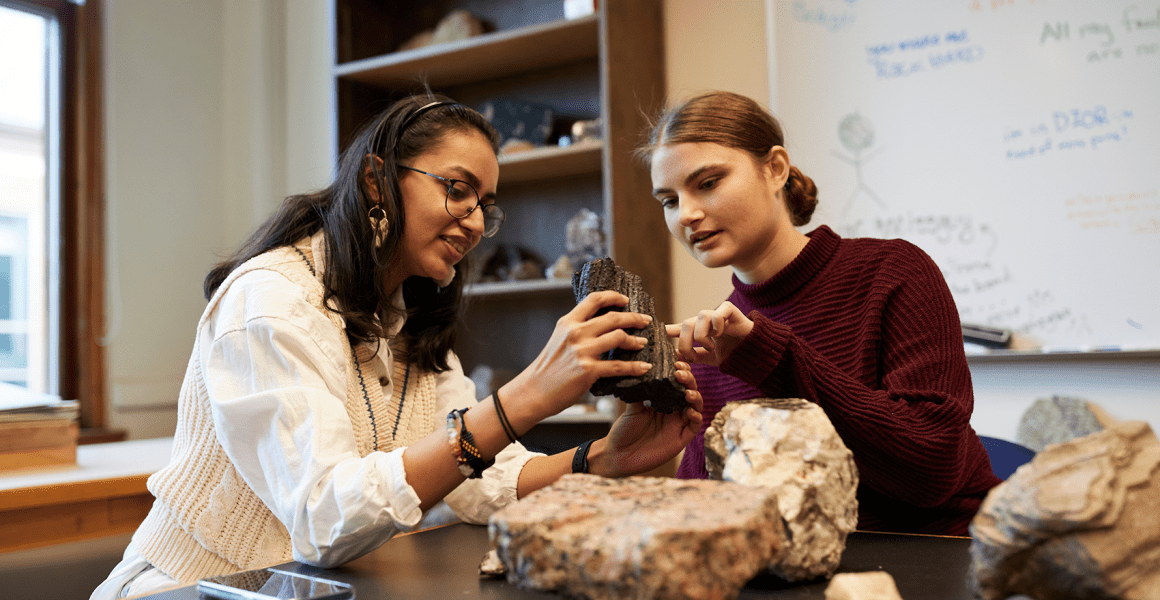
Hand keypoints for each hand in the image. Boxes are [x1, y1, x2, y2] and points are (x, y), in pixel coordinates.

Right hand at [507, 290, 653, 419]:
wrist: (532, 392)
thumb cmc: (547, 369)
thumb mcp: (559, 340)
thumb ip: (577, 330)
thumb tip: (600, 325)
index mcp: (568, 322)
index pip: (594, 299)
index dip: (614, 296)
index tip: (626, 300)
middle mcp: (575, 333)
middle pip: (613, 317)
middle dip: (633, 318)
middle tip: (645, 321)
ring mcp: (582, 351)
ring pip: (618, 337)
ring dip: (635, 340)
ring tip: (642, 343)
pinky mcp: (588, 370)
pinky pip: (619, 366)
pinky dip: (635, 367)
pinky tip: (644, 367)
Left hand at [592, 362, 702, 476]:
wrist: (618, 455)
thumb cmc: (623, 431)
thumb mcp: (631, 407)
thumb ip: (641, 391)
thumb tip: (644, 369)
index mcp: (662, 401)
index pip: (677, 382)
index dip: (681, 372)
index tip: (676, 362)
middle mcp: (673, 411)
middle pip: (690, 391)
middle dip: (689, 380)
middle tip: (681, 373)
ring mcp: (678, 425)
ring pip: (696, 407)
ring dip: (695, 397)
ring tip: (687, 392)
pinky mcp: (680, 439)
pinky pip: (694, 427)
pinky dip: (696, 417)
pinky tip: (689, 411)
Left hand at [665, 301, 753, 365]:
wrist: (754, 351)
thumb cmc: (733, 351)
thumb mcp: (710, 357)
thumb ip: (694, 357)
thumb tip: (676, 358)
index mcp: (700, 330)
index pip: (680, 328)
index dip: (667, 330)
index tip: (656, 334)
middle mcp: (706, 321)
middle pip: (686, 324)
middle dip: (685, 342)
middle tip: (692, 357)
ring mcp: (717, 314)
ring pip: (700, 317)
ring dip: (702, 335)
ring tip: (709, 347)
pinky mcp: (730, 311)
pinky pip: (717, 313)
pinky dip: (717, 325)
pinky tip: (721, 334)